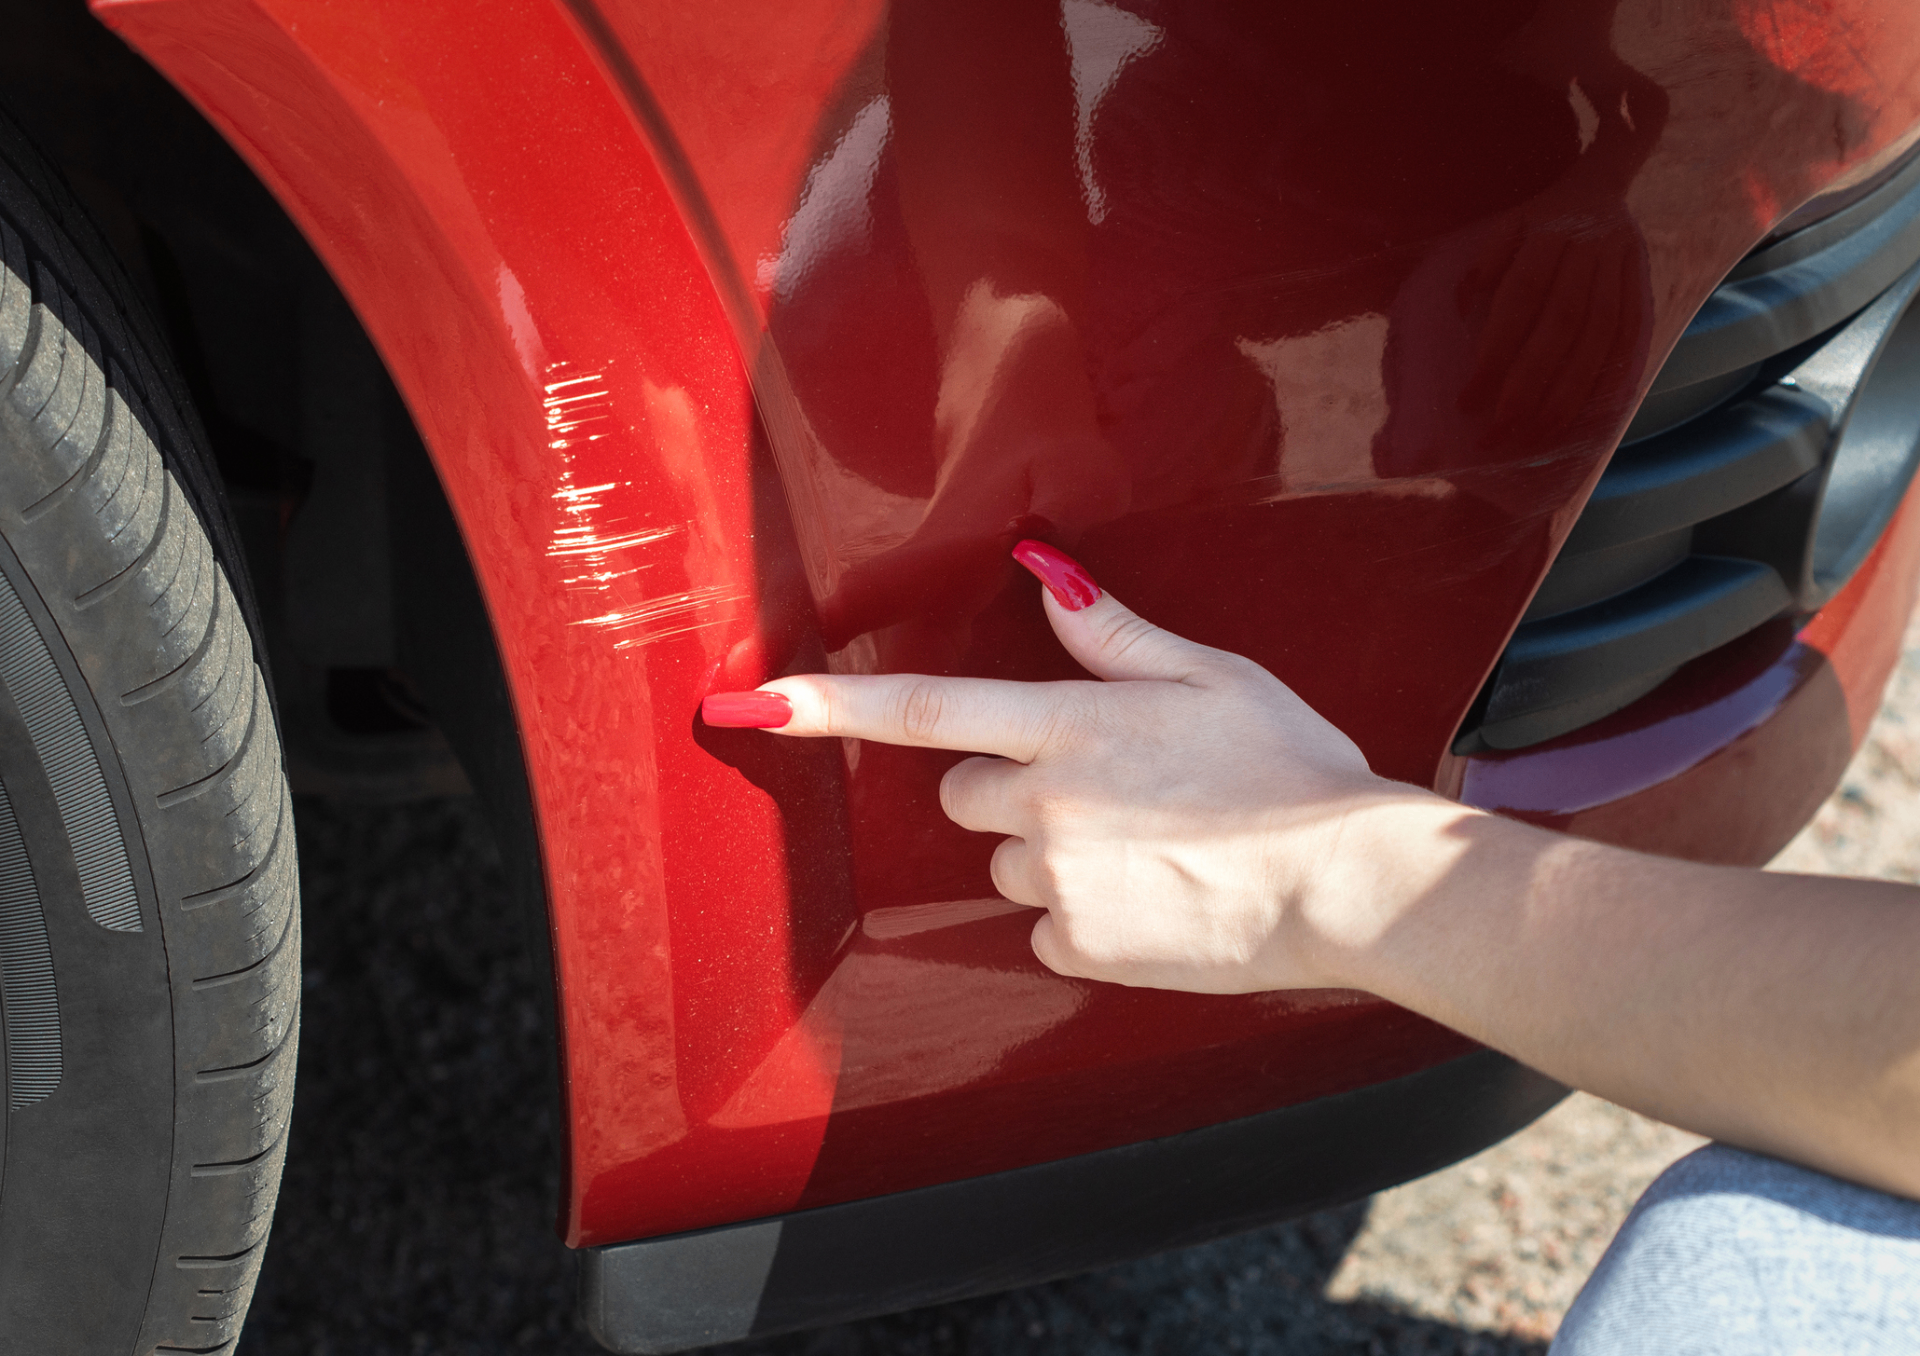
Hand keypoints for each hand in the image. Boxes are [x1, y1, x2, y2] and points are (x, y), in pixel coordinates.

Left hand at [705, 541, 1428, 992]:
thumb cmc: (1292, 768)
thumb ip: (1114, 633)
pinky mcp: (1078, 948)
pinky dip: (1083, 918)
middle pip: (966, 793)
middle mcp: (1046, 803)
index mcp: (1071, 725)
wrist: (1344, 881)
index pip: (923, 708)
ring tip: (1148, 848)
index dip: (826, 705)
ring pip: (1008, 863)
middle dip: (1010, 788)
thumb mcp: (1212, 675)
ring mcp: (1057, 884)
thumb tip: (1044, 573)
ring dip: (1052, 854)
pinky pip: (1045, 930)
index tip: (750, 701)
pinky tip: (1154, 899)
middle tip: (1103, 792)